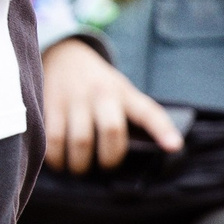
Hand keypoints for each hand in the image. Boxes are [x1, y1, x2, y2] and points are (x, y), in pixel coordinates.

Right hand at [43, 37, 184, 171]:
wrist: (63, 54)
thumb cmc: (99, 84)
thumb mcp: (120, 91)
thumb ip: (131, 117)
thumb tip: (144, 155)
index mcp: (124, 93)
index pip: (148, 111)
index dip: (162, 129)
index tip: (174, 146)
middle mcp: (100, 93)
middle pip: (111, 130)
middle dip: (109, 158)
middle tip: (104, 167)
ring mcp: (73, 97)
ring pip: (80, 140)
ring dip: (80, 163)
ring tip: (79, 168)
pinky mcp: (49, 103)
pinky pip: (52, 137)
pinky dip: (55, 156)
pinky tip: (58, 161)